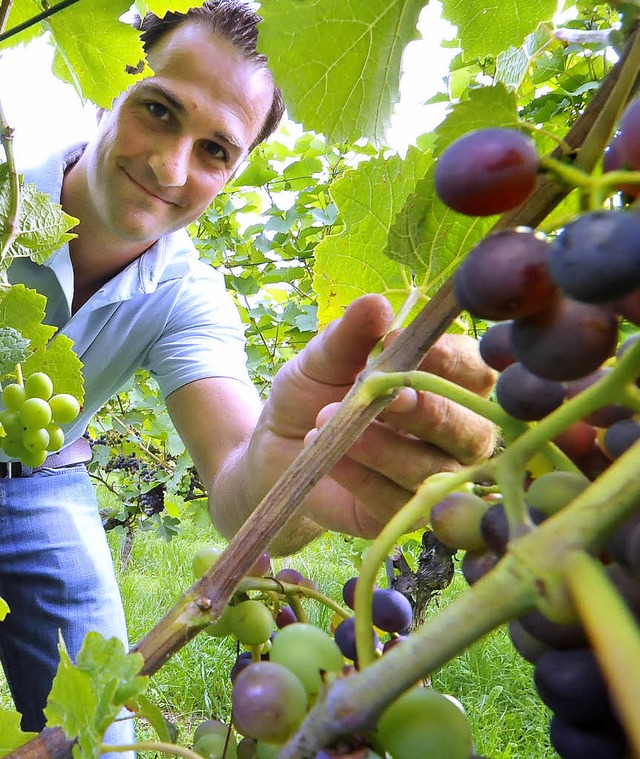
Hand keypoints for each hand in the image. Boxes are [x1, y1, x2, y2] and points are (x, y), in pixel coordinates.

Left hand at [255, 294, 495, 541]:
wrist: (278, 450)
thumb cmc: (313, 393)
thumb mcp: (322, 359)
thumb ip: (350, 335)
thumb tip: (376, 305)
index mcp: (449, 383)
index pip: (476, 371)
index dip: (447, 358)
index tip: (395, 341)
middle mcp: (456, 432)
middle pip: (470, 429)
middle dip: (426, 412)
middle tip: (382, 395)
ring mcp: (434, 477)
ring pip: (430, 469)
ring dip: (379, 446)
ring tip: (324, 423)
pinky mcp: (405, 515)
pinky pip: (396, 503)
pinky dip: (360, 476)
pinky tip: (328, 455)